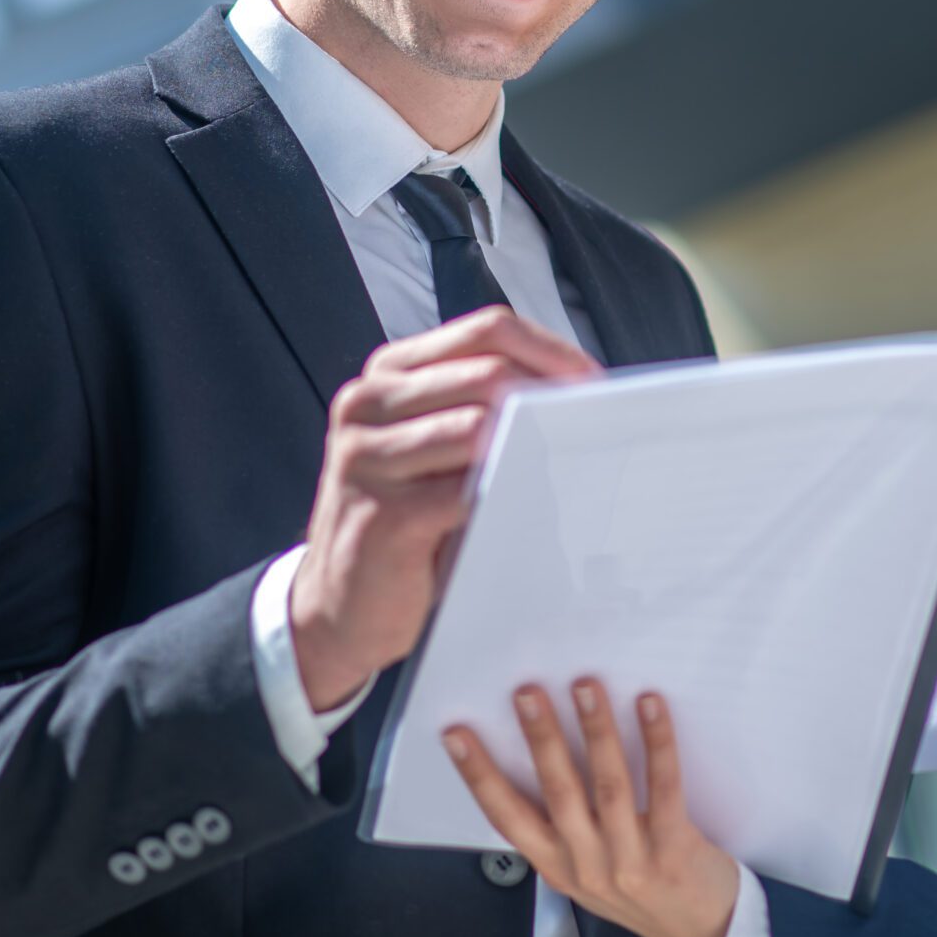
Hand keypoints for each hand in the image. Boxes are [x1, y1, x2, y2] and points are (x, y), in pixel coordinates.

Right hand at [292, 307, 595, 708]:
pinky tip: (528, 512)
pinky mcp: (380, 516)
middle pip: (486, 373)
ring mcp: (366, 458)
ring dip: (531, 450)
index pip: (485, 330)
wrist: (341, 606)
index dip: (549, 352)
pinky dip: (507, 499)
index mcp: (389, 374)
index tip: (593, 384)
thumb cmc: (409, 523)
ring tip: (566, 470)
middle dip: (550, 399)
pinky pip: (464, 494)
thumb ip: (486, 413)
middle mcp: (367, 403)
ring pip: (477, 428)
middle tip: (594, 426)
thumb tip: (578, 395)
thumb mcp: (439, 451)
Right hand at [444, 681, 739, 936]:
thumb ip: (562, 828)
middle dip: (540, 738)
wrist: (699, 931)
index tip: (458, 735)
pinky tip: (649, 707)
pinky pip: (664, 788)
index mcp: (557, 867)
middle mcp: (588, 864)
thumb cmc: (642, 893)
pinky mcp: (674, 850)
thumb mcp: (585, 871)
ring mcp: (631, 860)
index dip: (479, 776)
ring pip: (608, 786)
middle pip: (557, 792)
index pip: (507, 818)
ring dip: (594, 731)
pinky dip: (656, 743)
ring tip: (585, 688)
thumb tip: (543, 750)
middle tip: (527, 693)